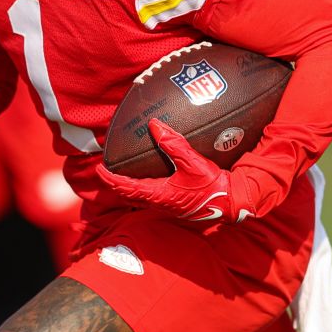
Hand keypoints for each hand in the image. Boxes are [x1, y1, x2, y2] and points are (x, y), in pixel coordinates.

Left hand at [95, 119, 255, 223]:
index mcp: (159, 194)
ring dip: (128, 187)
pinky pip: (152, 196)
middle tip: (106, 171)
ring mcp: (168, 205)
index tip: (99, 169)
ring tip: (122, 174)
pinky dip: (142, 187)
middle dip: (115, 183)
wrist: (232, 202)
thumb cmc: (213, 186)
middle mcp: (160, 203)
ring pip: (140, 197)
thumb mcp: (193, 162)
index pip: (126, 187)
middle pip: (129, 195)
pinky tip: (148, 177)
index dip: (110, 178)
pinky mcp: (176, 204)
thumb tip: (155, 125)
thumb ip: (173, 144)